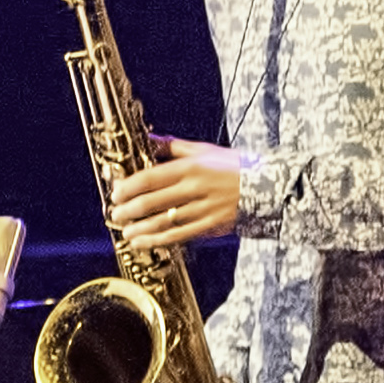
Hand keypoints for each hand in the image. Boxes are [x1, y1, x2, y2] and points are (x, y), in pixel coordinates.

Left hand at [106, 138, 252, 252]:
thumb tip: (148, 140)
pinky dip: (159, 241)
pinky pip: (180, 235)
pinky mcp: (211, 225)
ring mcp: (203, 209)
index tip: (116, 193)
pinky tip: (144, 243)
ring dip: (141, 229)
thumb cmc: (234, 166)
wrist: (268, 187)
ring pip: (164, 221)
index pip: (151, 177)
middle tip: (115, 214)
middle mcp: (195, 188)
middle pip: (153, 201)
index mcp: (192, 166)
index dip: (129, 187)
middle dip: (130, 210)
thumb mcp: (204, 150)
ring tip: (126, 232)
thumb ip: (174, 147)